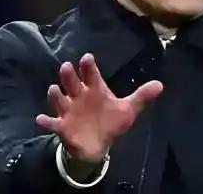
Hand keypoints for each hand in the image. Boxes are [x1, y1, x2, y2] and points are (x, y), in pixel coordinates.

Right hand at [36, 53, 162, 161]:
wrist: (98, 143)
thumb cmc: (110, 120)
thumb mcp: (128, 109)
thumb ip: (141, 96)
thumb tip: (160, 85)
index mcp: (95, 90)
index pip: (91, 75)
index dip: (88, 67)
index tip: (87, 58)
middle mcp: (80, 96)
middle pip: (72, 83)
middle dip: (69, 76)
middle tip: (67, 66)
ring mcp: (69, 111)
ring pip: (60, 100)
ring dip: (56, 95)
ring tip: (54, 90)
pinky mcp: (62, 126)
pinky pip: (52, 123)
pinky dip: (46, 121)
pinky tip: (41, 119)